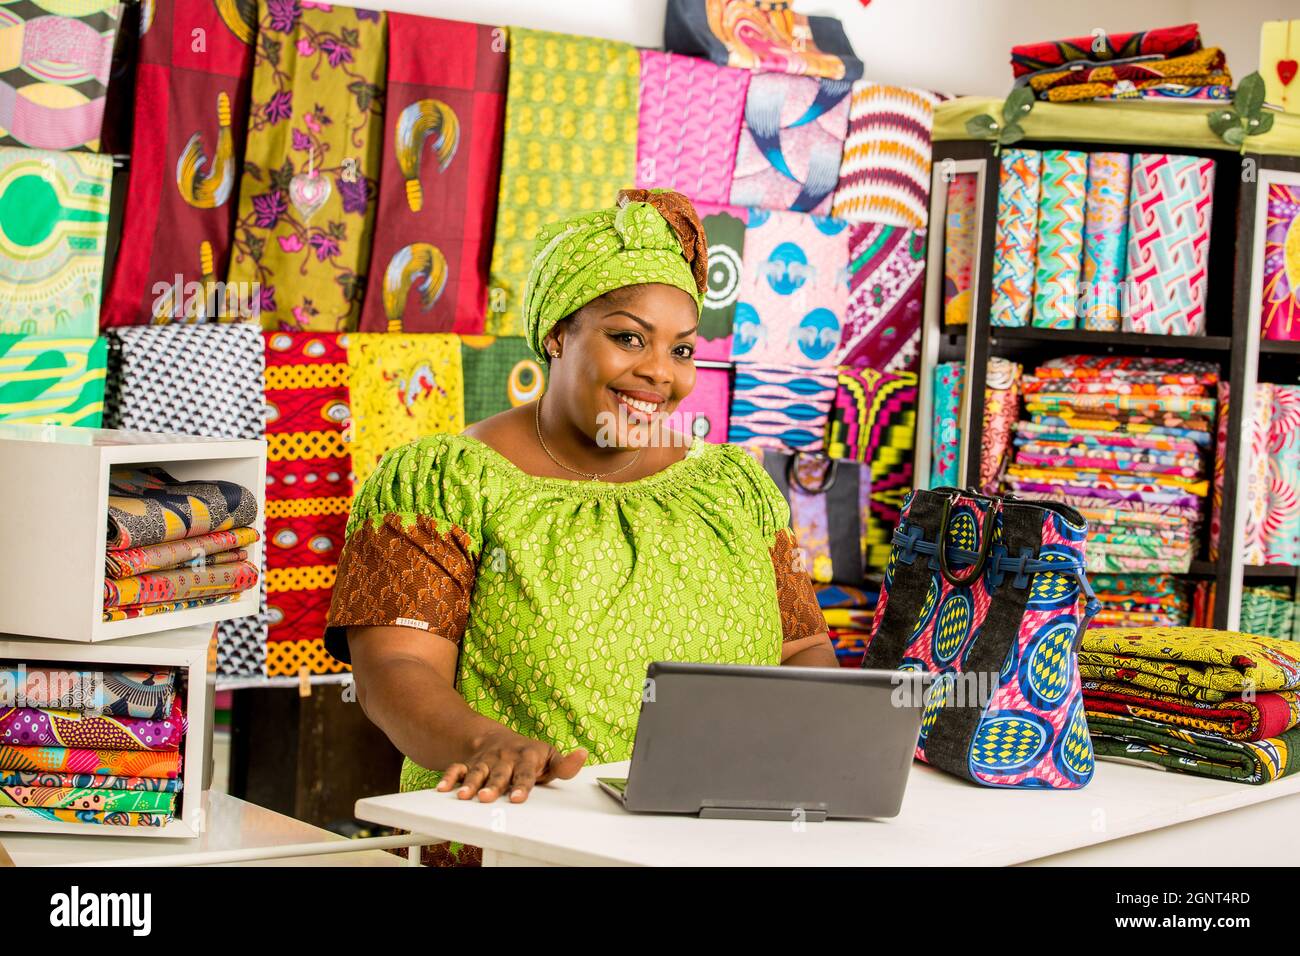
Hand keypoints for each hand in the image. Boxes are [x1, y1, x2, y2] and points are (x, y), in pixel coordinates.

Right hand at [436, 729, 586, 803]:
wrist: (496, 738)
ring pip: (477, 772)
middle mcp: (505, 758)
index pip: (525, 773)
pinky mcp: (470, 763)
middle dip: (492, 786)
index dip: (522, 785)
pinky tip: (443, 788)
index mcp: (526, 757)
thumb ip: (564, 765)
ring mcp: (486, 760)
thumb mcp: (549, 757)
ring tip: (465, 796)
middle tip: (486, 798)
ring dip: (469, 783)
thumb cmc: (528, 755)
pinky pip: (457, 768)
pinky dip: (449, 777)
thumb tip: (582, 755)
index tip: (519, 798)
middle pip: (499, 774)